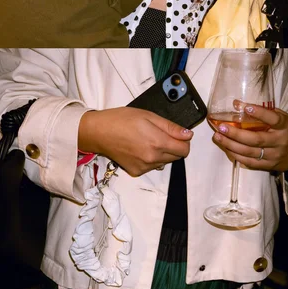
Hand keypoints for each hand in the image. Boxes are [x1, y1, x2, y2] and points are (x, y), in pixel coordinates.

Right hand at [78, 107, 192, 176]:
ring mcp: (144, 167)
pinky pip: (152, 167)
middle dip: (174, 146)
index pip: (185, 149)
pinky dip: (151, 159)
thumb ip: (170, 127)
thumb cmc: (122, 119)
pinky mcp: (136, 172)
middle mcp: (153, 158)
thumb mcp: (148, 116)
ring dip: (163, 153)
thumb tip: (188, 135)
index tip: (177, 134)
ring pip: (165, 162)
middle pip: (177, 157)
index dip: (184, 140)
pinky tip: (140, 148)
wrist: (99, 132)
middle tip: (159, 134)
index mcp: (158, 142)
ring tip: (147, 140)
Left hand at [211, 103, 287, 171]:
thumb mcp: (283, 118)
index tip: (245, 106)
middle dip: (236, 134)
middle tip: (221, 127)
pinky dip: (236, 156)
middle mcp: (280, 142)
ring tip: (218, 137)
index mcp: (285, 127)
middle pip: (256, 140)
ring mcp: (274, 156)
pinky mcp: (269, 166)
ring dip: (231, 145)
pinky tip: (226, 148)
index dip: (259, 113)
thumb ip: (265, 113)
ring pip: (250, 153)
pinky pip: (250, 163)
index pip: (273, 119)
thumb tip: (237, 104)